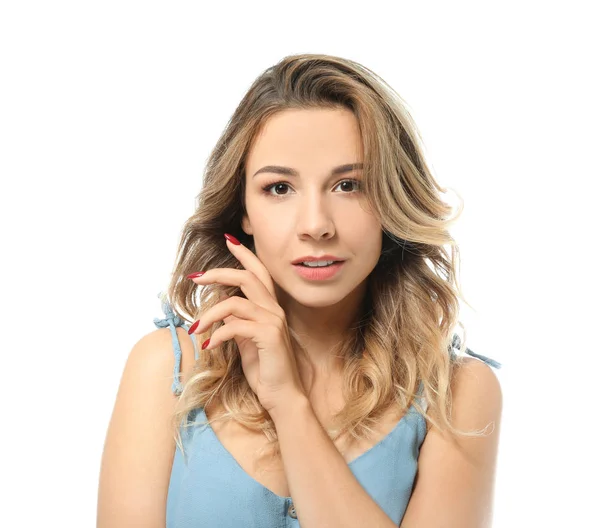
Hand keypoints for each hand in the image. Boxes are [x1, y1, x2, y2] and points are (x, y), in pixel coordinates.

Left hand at [187, 233, 307, 418]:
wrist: (282, 396)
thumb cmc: (265, 370)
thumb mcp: (246, 342)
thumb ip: (237, 322)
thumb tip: (221, 309)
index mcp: (271, 308)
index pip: (259, 272)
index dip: (244, 253)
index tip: (228, 239)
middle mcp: (274, 310)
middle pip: (247, 278)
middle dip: (219, 273)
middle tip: (196, 277)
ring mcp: (273, 322)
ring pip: (235, 303)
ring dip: (209, 313)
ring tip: (195, 327)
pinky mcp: (269, 336)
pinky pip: (235, 326)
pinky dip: (217, 334)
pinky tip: (208, 345)